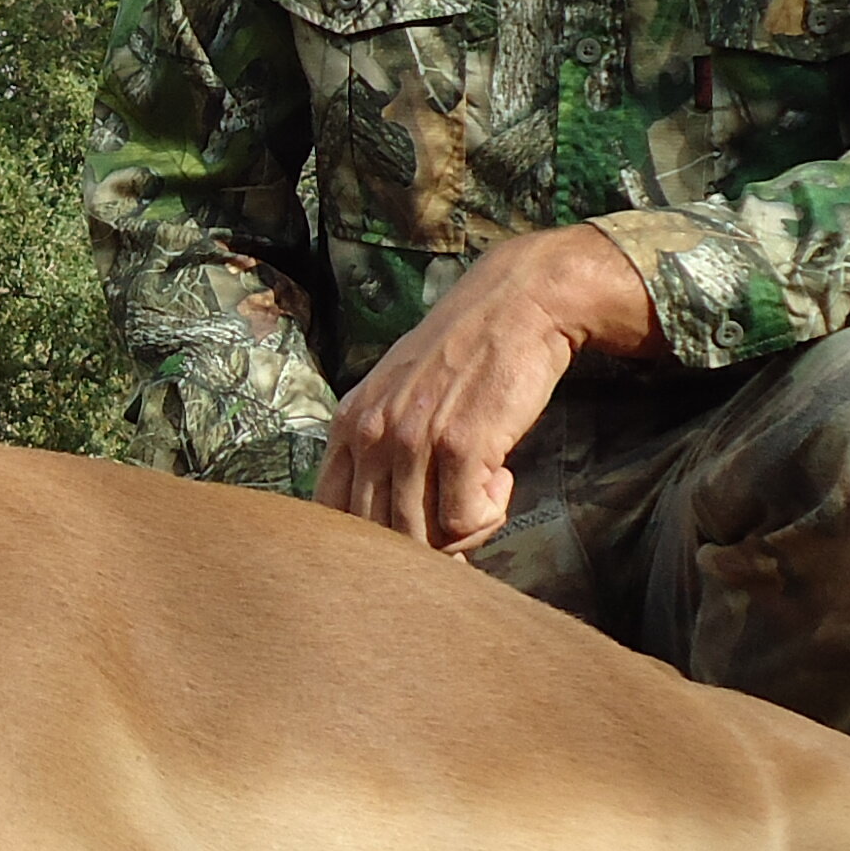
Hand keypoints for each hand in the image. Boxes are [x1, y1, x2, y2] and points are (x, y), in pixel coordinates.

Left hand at [316, 225, 660, 555]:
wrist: (517, 305)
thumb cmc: (466, 356)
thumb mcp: (398, 394)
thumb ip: (379, 446)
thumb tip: (383, 518)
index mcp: (348, 423)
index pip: (332, 513)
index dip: (370, 543)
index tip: (410, 539)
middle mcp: (370, 433)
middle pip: (379, 536)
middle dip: (424, 545)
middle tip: (461, 522)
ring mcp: (411, 440)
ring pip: (423, 538)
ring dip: (464, 532)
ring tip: (485, 493)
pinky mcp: (459, 447)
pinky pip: (466, 524)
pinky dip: (490, 515)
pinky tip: (502, 476)